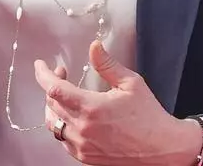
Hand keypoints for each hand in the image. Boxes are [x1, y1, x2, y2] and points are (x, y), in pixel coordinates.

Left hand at [34, 41, 202, 165]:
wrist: (161, 149)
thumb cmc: (149, 116)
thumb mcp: (131, 83)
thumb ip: (108, 65)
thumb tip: (94, 46)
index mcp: (92, 108)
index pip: (54, 89)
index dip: (43, 75)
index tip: (41, 65)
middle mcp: (82, 129)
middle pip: (50, 104)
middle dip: (51, 85)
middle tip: (62, 73)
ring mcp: (81, 145)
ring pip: (52, 123)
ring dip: (53, 106)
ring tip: (65, 94)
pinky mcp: (84, 157)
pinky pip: (62, 139)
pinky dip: (62, 124)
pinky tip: (73, 115)